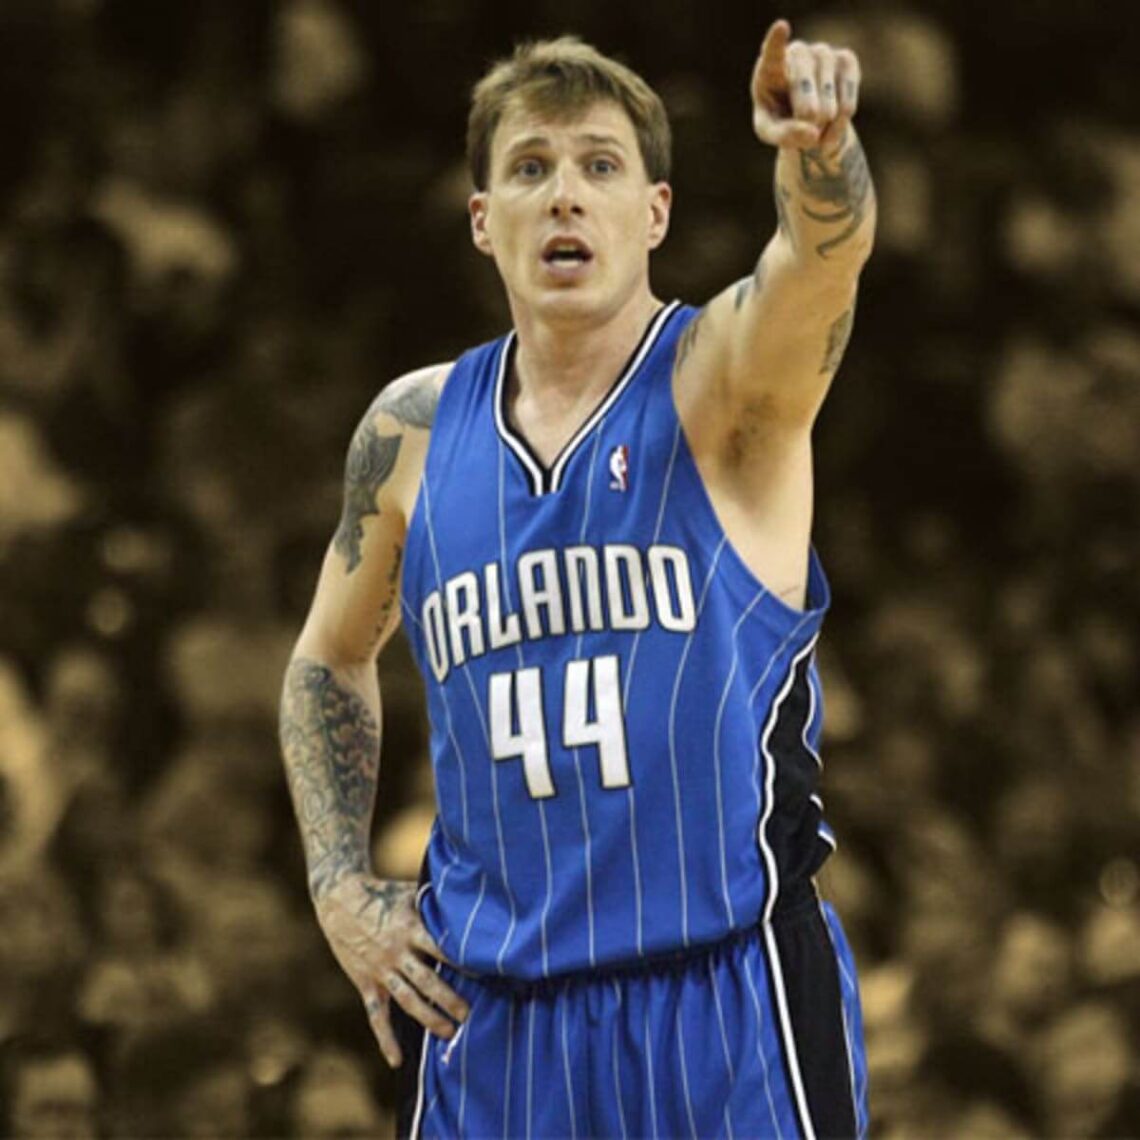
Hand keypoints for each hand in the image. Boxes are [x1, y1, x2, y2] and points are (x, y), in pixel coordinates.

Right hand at [314, 875, 467, 1066]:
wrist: (339, 900)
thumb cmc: (382, 893)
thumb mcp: (409, 893)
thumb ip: (434, 903)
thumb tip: (466, 896)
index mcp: (410, 928)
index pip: (442, 949)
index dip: (462, 962)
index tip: (485, 974)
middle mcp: (396, 952)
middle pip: (427, 981)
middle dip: (450, 999)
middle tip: (470, 1015)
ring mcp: (380, 970)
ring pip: (408, 1000)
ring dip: (429, 1018)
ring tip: (449, 1033)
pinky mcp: (365, 982)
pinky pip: (376, 1015)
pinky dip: (385, 1039)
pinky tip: (396, 1060)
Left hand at [751, 19, 861, 152]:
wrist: (808, 116)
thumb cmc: (781, 119)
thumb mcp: (772, 133)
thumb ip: (784, 135)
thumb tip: (812, 134)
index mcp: (770, 68)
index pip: (773, 53)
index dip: (777, 41)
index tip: (781, 28)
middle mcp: (797, 52)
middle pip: (803, 85)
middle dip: (804, 115)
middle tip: (805, 130)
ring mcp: (823, 53)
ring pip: (828, 97)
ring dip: (822, 125)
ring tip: (814, 132)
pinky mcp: (847, 60)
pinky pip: (847, 104)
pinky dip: (838, 126)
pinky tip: (830, 128)